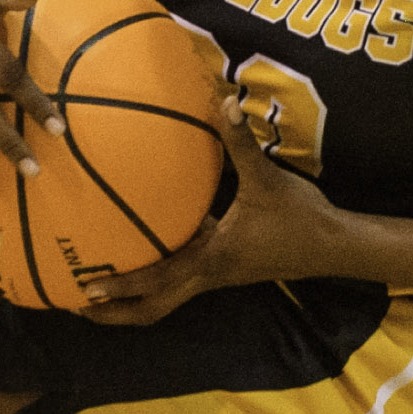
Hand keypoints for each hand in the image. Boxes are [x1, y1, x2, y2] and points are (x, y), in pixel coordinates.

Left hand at [74, 85, 348, 324]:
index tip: (87, 290)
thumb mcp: (266, 178)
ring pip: (168, 298)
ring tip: (102, 290)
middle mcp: (209, 273)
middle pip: (154, 308)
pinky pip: (184, 280)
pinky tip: (151, 252)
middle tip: (80, 305)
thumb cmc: (298, 218)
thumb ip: (240, 141)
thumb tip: (223, 102)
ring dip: (135, 299)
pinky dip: (160, 277)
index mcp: (211, 259)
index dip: (123, 288)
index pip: (158, 281)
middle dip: (117, 312)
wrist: (333, 246)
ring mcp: (217, 274)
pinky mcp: (226, 267)